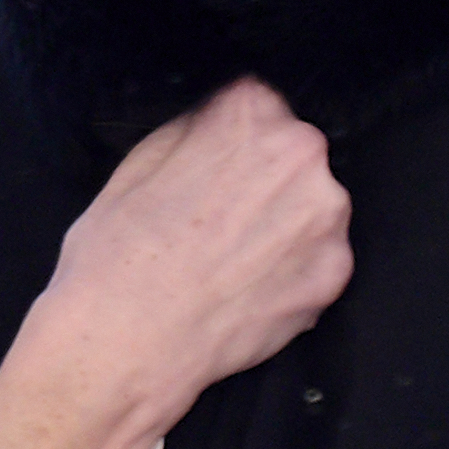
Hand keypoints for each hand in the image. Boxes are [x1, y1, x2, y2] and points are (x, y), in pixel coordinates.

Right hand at [0, 79, 351, 448]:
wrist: (126, 344)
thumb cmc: (115, 253)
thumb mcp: (135, 163)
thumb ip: (192, 129)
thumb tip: (216, 121)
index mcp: (248, 113)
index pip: (257, 103)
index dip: (229, 138)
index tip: (211, 167)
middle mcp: (300, 154)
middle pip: (292, 153)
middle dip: (261, 179)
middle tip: (215, 218)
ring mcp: (325, 217)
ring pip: (310, 206)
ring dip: (281, 225)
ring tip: (229, 259)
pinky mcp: (333, 273)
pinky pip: (317, 258)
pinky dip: (289, 271)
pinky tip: (244, 287)